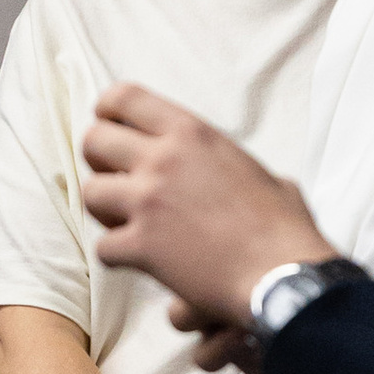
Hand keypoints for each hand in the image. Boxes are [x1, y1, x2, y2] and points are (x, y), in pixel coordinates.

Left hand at [79, 83, 331, 328]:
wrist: (282, 275)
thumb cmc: (282, 228)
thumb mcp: (262, 174)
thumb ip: (232, 165)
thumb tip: (244, 177)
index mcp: (192, 133)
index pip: (125, 97)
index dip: (108, 112)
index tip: (110, 127)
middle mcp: (163, 159)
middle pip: (94, 140)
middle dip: (98, 163)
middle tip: (117, 182)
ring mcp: (148, 201)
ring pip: (90, 192)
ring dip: (104, 210)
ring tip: (126, 224)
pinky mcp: (141, 245)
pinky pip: (104, 246)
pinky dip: (118, 257)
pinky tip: (139, 262)